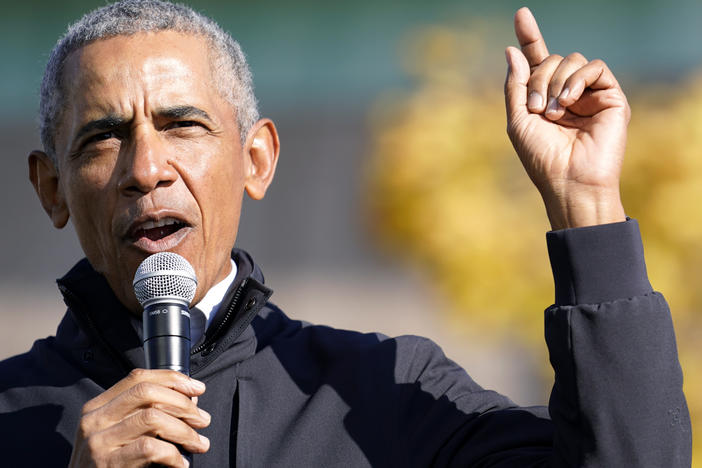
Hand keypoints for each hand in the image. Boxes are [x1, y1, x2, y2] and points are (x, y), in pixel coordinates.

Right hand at [68, 369, 209, 466]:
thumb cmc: (108, 465)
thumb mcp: (119, 433)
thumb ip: (147, 412)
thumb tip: (190, 398)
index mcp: (98, 407)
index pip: (137, 378)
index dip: (172, 379)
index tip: (197, 388)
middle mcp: (94, 420)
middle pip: (147, 393)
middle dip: (183, 403)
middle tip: (202, 419)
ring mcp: (99, 442)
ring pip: (152, 418)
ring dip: (184, 431)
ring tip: (198, 443)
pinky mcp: (108, 464)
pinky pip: (150, 448)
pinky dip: (173, 455)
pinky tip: (180, 463)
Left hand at [505, 7, 628, 229]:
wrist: (569, 181)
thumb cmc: (541, 157)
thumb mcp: (518, 120)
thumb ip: (515, 85)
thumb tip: (512, 49)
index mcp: (544, 97)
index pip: (537, 60)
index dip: (529, 37)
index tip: (521, 14)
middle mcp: (566, 92)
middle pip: (551, 59)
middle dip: (537, 79)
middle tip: (536, 109)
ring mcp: (589, 94)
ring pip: (572, 60)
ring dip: (556, 82)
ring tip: (553, 111)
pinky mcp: (610, 97)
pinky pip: (595, 67)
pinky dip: (578, 79)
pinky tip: (568, 101)